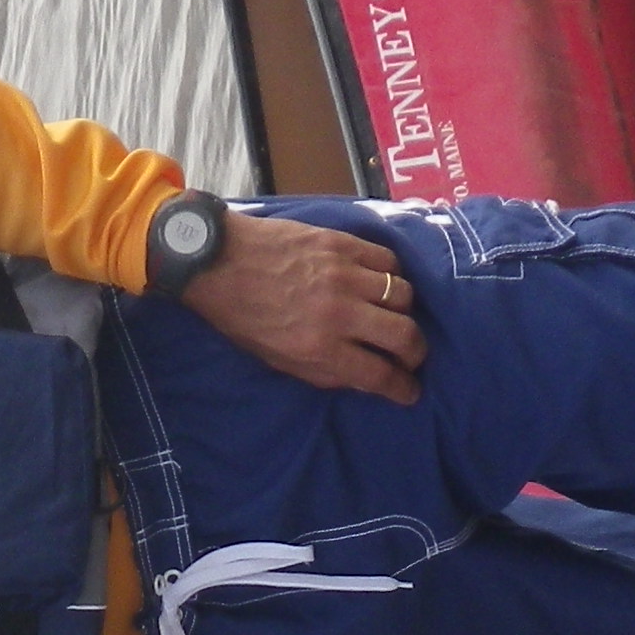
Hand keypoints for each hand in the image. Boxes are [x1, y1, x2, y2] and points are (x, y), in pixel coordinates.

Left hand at [177, 211, 425, 404]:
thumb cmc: (243, 316)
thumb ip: (325, 372)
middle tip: (412, 356)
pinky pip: (388, 260)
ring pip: (403, 295)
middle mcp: (338, 312)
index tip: (410, 390)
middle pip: (404, 335)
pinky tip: (383, 283)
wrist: (217, 260)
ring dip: (404, 312)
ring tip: (394, 316)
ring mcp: (344, 274)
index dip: (403, 388)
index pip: (379, 375)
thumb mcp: (278, 360)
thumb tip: (366, 378)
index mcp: (318, 348)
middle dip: (416, 353)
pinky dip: (392, 276)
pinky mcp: (343, 243)